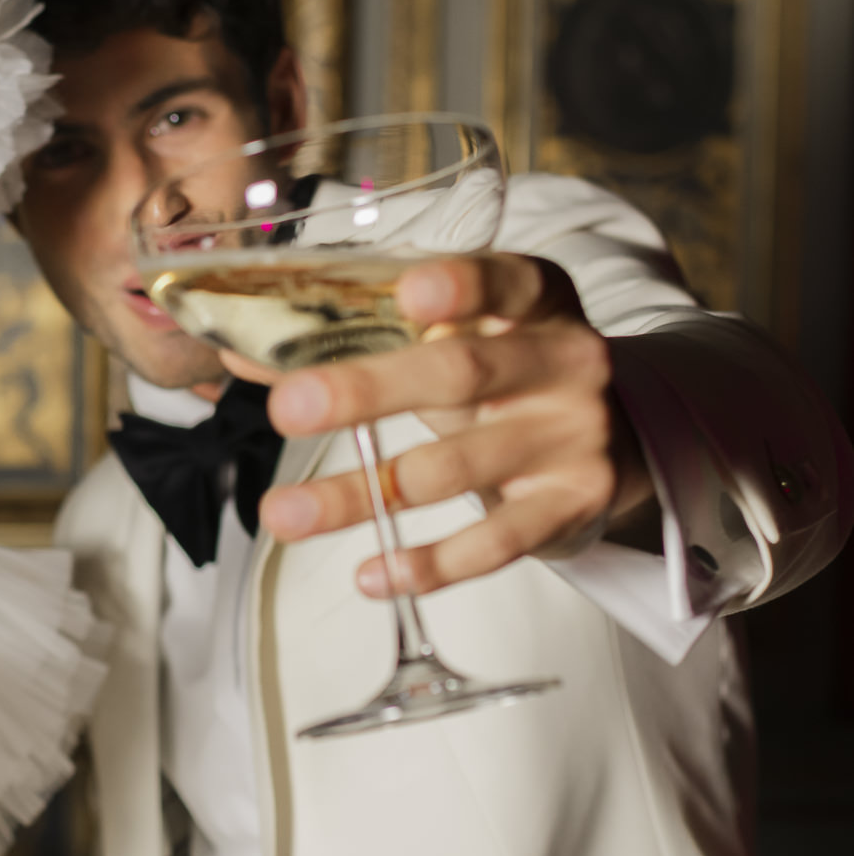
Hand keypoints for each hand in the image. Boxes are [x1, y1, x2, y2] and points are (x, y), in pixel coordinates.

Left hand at [232, 254, 655, 595]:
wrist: (612, 440)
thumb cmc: (507, 378)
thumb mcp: (456, 344)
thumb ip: (367, 341)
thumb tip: (244, 353)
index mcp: (538, 300)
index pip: (507, 282)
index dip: (462, 286)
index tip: (409, 292)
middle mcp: (566, 361)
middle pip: (462, 375)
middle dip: (369, 392)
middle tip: (288, 409)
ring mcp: (574, 436)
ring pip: (454, 469)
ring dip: (360, 496)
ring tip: (283, 515)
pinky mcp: (572, 505)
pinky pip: (494, 542)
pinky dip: (428, 563)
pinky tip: (370, 573)